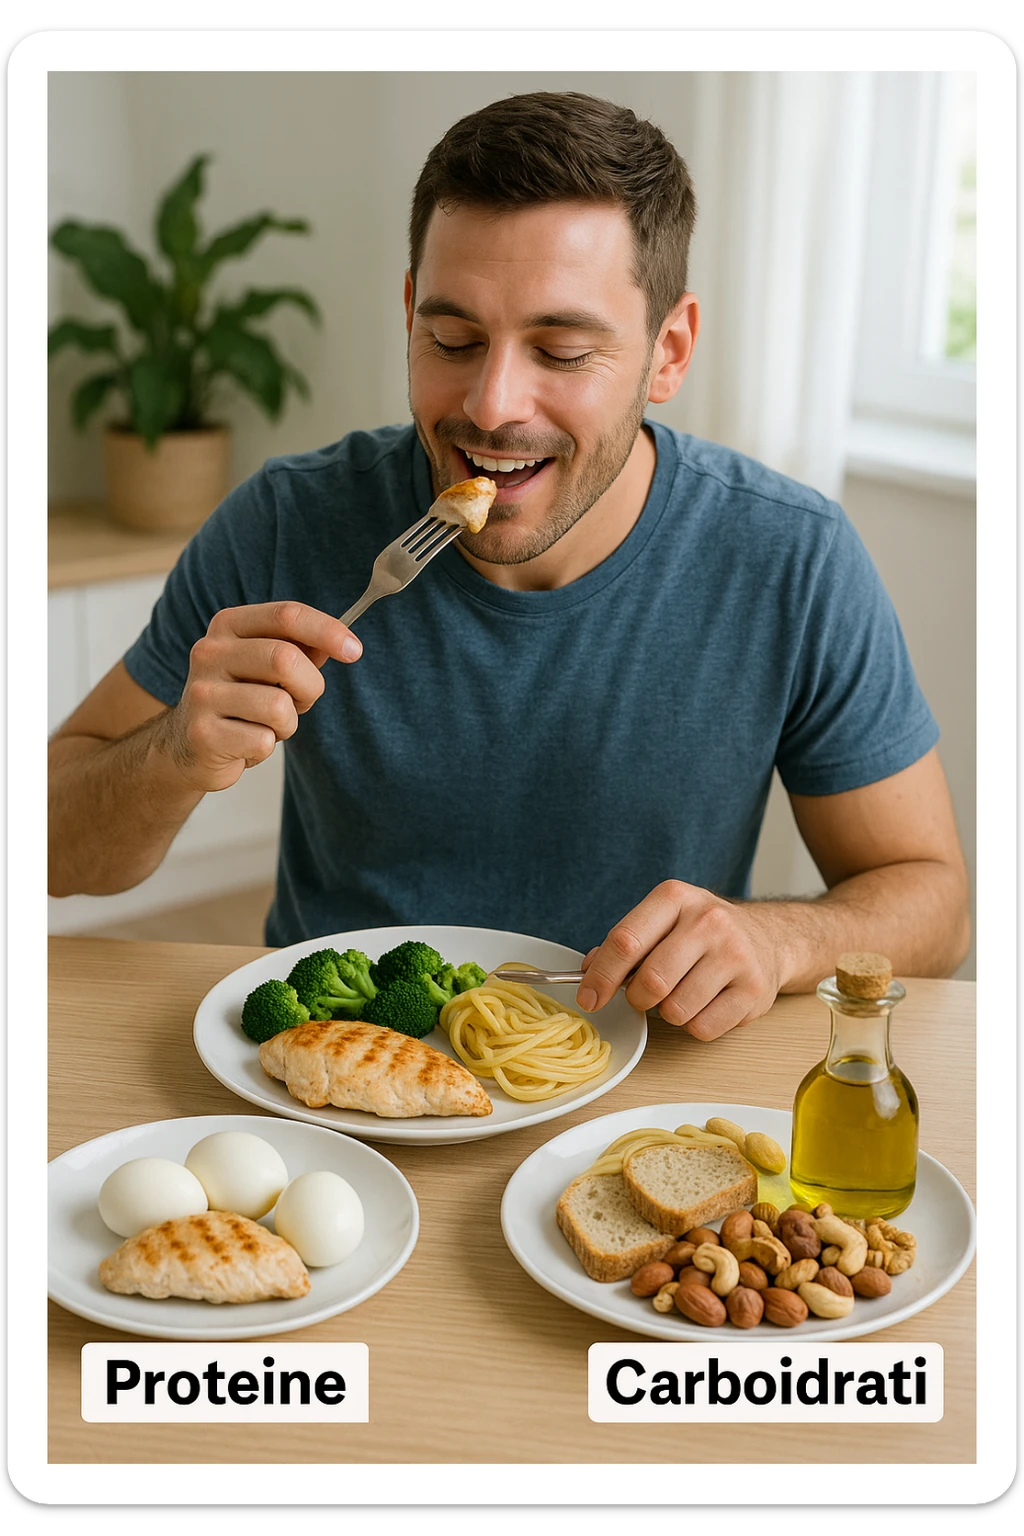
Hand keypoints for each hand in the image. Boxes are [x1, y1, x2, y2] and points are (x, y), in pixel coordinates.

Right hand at [161, 601, 361, 791]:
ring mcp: (202, 693)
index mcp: (228, 626)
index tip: (354, 651)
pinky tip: (244, 743)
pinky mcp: (202, 734)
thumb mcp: (266, 666)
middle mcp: (209, 653)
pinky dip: (265, 748)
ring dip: (286, 723)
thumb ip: (300, 649)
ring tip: (264, 724)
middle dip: (309, 687)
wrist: (188, 747)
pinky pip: (263, 742)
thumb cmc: (239, 700)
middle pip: (286, 659)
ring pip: (278, 706)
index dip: (327, 631)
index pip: (286, 615)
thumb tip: (341, 643)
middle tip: (299, 702)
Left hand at [576, 880, 783, 1040]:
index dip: (600, 977)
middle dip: (637, 999)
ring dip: (668, 1013)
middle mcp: (709, 920)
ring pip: (676, 1010)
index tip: (589, 999)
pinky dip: (695, 1025)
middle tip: (644, 996)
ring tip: (682, 993)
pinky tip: (706, 1003)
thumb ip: (624, 944)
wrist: (767, 938)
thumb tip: (587, 973)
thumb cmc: (700, 934)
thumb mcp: (662, 921)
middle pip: (651, 981)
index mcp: (675, 897)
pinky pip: (703, 1028)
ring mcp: (736, 954)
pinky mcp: (754, 989)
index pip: (626, 941)